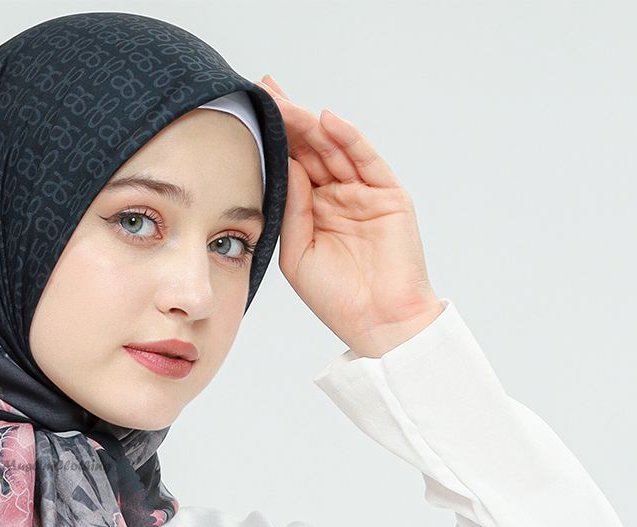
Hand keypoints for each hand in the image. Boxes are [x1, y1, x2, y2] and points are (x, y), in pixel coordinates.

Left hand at [256, 75, 444, 357]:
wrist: (376, 323)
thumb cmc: (335, 297)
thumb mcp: (296, 252)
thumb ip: (290, 209)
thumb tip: (283, 165)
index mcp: (313, 210)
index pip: (290, 165)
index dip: (272, 139)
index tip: (248, 112)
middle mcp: (337, 196)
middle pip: (311, 148)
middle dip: (288, 119)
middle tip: (262, 91)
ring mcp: (364, 193)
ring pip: (334, 149)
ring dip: (310, 124)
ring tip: (284, 101)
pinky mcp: (389, 196)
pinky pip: (366, 160)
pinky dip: (348, 139)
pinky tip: (327, 120)